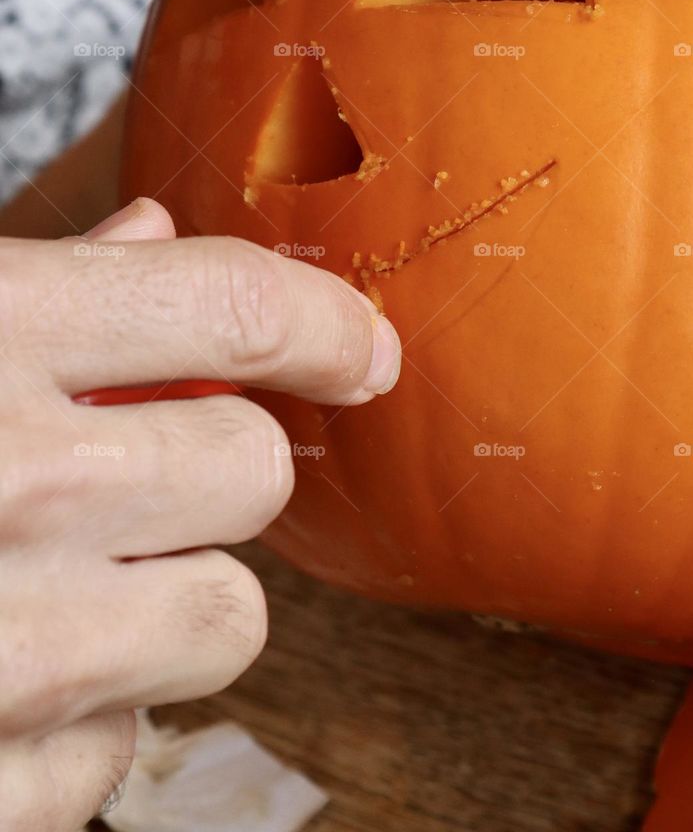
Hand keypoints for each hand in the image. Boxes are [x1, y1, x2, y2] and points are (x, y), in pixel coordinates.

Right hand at [0, 197, 399, 829]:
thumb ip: (30, 284)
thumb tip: (156, 238)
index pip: (232, 304)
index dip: (324, 320)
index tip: (360, 350)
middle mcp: (12, 490)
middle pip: (254, 470)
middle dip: (210, 470)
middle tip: (130, 474)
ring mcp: (4, 655)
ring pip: (229, 620)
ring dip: (168, 602)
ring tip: (58, 586)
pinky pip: (126, 751)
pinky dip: (83, 724)